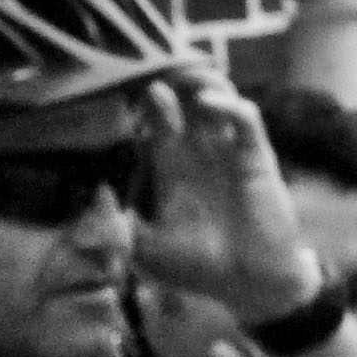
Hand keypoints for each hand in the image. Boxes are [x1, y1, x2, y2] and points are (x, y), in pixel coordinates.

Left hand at [134, 71, 322, 319]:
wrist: (248, 284)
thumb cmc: (200, 269)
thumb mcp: (147, 251)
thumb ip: (121, 226)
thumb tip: (98, 196)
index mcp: (175, 172)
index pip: (159, 127)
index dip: (147, 109)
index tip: (127, 94)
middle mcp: (202, 157)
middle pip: (188, 107)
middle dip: (173, 86)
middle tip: (155, 72)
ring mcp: (231, 154)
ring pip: (220, 103)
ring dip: (203, 86)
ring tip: (181, 80)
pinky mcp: (258, 159)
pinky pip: (247, 121)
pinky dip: (230, 106)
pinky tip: (208, 104)